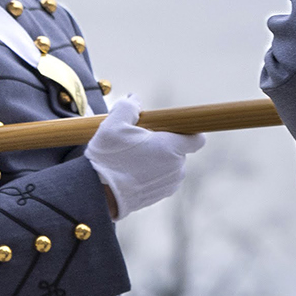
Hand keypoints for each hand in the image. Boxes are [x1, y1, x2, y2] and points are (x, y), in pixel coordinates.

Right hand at [83, 96, 206, 216]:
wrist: (98, 194)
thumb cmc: (108, 159)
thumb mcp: (113, 125)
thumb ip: (128, 107)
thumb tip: (134, 100)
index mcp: (171, 148)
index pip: (197, 138)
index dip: (187, 131)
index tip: (171, 129)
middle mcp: (176, 168)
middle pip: (179, 150)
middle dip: (163, 144)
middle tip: (139, 143)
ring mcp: (170, 184)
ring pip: (170, 165)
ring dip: (158, 159)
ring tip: (133, 159)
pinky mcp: (161, 195)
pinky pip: (163, 179)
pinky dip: (152, 174)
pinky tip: (132, 172)